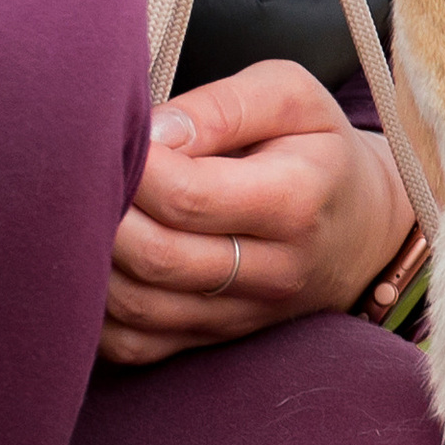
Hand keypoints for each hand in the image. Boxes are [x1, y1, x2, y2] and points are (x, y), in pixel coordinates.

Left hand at [102, 59, 416, 366]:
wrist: (361, 231)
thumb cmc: (317, 151)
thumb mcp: (292, 98)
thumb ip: (224, 104)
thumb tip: (154, 133)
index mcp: (296, 199)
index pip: (190, 196)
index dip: (137, 166)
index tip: (121, 135)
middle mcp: (273, 270)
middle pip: (158, 257)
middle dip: (105, 213)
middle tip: (85, 174)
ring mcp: (242, 316)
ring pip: (138, 308)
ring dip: (92, 262)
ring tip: (84, 213)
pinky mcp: (213, 340)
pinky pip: (135, 346)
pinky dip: (96, 312)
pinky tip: (92, 265)